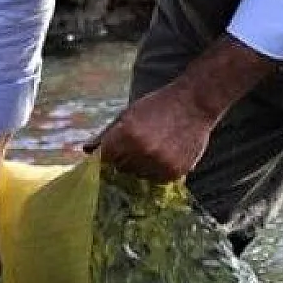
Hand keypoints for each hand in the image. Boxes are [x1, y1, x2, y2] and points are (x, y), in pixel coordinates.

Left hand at [85, 82, 217, 182]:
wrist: (195, 102)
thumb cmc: (158, 105)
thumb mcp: (129, 113)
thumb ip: (107, 134)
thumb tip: (86, 151)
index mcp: (126, 134)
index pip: (104, 159)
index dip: (108, 155)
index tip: (113, 152)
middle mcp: (142, 151)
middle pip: (120, 168)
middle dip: (125, 159)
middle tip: (140, 144)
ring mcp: (159, 163)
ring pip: (138, 176)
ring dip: (141, 167)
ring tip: (155, 147)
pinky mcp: (175, 171)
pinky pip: (156, 179)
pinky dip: (158, 170)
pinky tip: (165, 153)